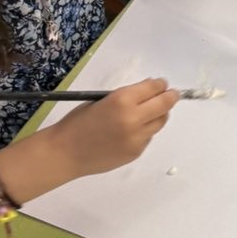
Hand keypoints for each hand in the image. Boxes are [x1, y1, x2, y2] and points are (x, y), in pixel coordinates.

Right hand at [52, 79, 178, 176]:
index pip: (153, 88)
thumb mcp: (100, 101)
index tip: (162, 84)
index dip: (160, 85)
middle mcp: (134, 118)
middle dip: (170, 97)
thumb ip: (125, 97)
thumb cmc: (77, 122)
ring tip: (152, 112)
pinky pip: (148, 137)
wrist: (65, 153)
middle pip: (164, 105)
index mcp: (121, 100)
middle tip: (172, 94)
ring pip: (160, 122)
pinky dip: (146, 130)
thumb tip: (148, 91)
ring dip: (159, 114)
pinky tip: (133, 130)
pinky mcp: (136, 152)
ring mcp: (137, 138)